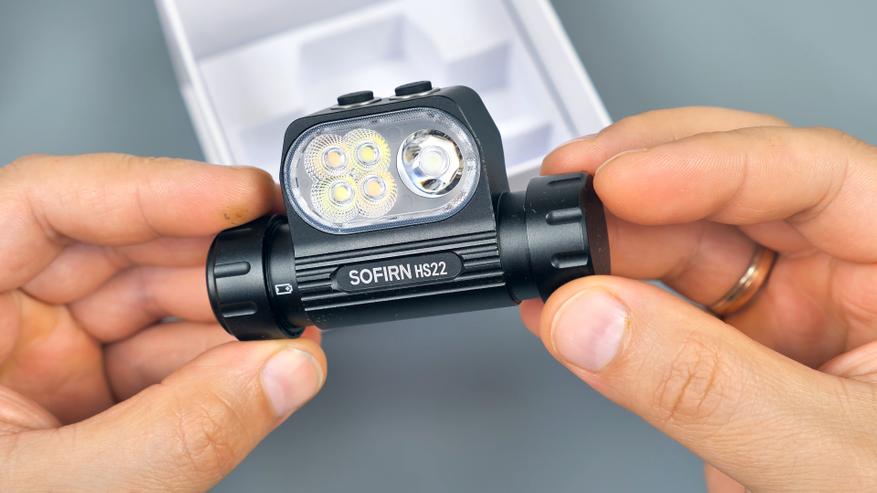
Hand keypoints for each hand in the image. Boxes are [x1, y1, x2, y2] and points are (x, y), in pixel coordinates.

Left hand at [0, 154, 326, 490]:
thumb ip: (177, 436)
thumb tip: (283, 373)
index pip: (46, 204)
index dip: (153, 188)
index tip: (236, 198)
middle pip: (110, 250)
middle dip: (204, 263)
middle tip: (275, 277)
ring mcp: (26, 364)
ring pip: (141, 307)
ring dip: (219, 323)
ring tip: (277, 341)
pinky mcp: (68, 402)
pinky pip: (150, 363)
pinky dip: (207, 371)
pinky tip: (249, 378)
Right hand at [521, 108, 876, 491]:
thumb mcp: (832, 460)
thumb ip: (708, 387)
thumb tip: (589, 318)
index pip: (808, 173)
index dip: (704, 165)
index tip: (614, 182)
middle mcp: (854, 275)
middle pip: (735, 192)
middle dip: (641, 189)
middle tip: (569, 196)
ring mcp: (795, 314)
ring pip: (689, 245)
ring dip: (612, 247)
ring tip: (555, 260)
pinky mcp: (741, 353)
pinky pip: (666, 308)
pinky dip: (610, 306)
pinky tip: (568, 306)